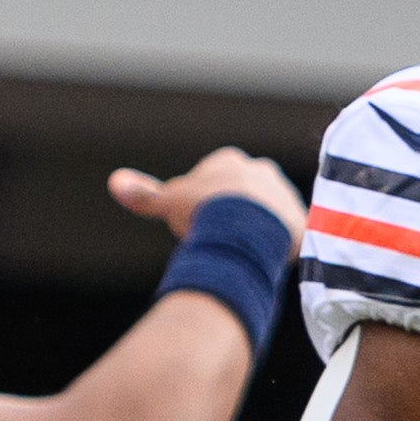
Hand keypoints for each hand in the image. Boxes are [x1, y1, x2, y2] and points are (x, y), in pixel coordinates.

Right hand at [108, 148, 305, 242]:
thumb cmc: (202, 212)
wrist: (244, 229)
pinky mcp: (304, 220)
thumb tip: (115, 182)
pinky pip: (291, 235)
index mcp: (230, 161)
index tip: (197, 221)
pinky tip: (266, 259)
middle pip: (242, 196)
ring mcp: (286, 195)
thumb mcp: (167, 202)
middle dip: (231, 214)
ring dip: (257, 230)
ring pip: (267, 214)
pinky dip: (281, 246)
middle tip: (219, 237)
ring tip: (241, 251)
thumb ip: (144, 195)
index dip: (201, 204)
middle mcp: (263, 171)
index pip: (212, 182)